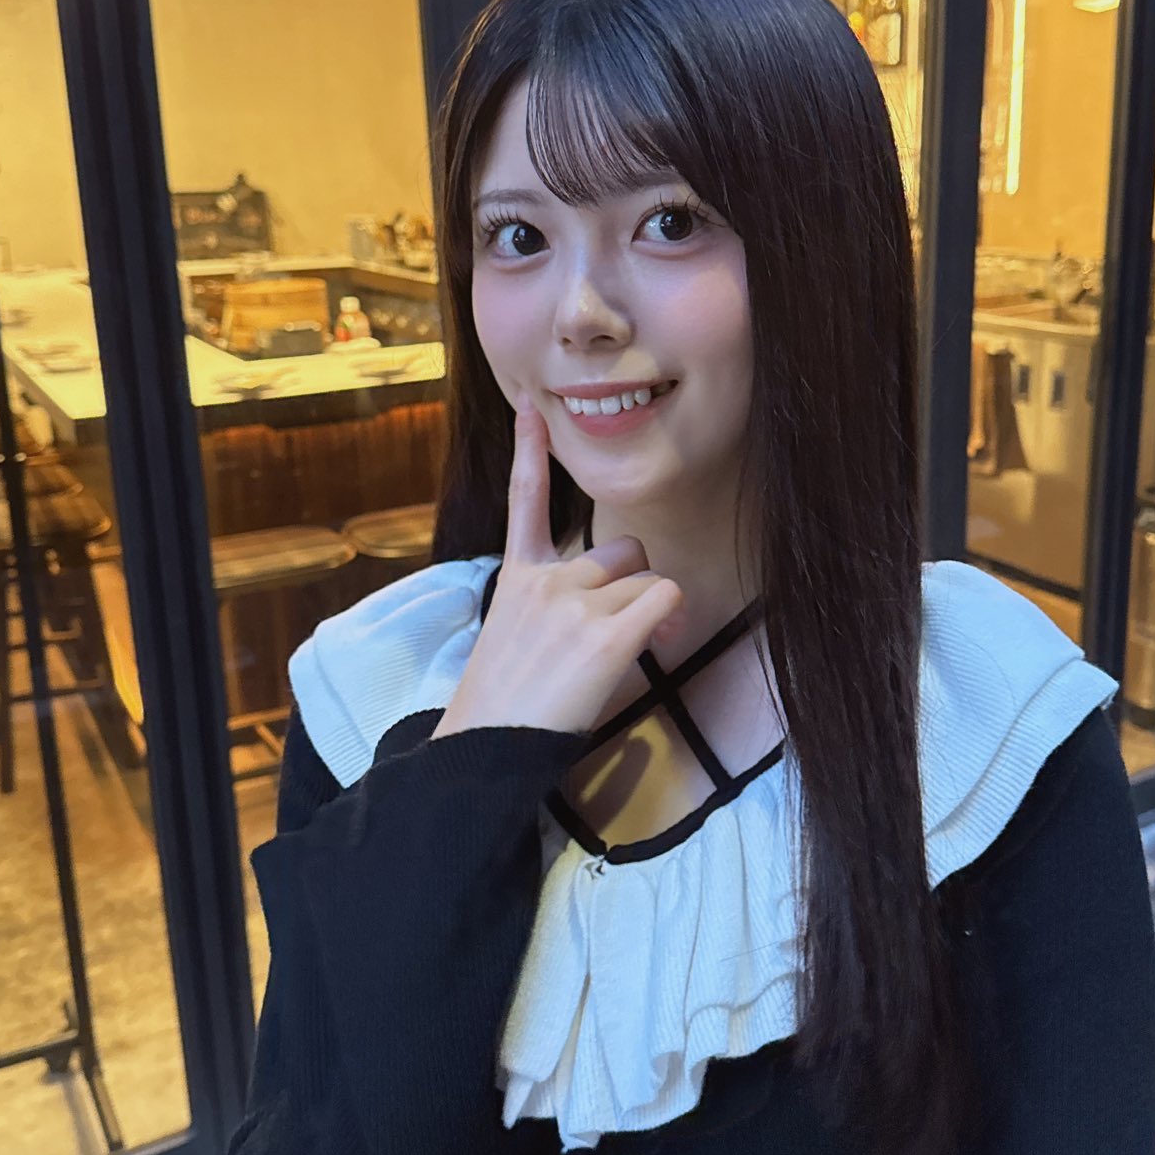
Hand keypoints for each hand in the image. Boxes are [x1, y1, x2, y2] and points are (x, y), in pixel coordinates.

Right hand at [430, 392, 684, 738]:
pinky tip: (650, 650)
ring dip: (648, 614)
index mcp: (518, 577)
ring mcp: (575, 603)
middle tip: (626, 630)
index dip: (530, 449)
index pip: (524, 500)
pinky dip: (668, 622)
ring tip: (623, 655)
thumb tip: (617, 613)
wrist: (487, 748)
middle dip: (633, 584)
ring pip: (646, 579)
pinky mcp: (607, 634)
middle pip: (623, 550)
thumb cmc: (504, 708)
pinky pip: (664, 598)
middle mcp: (546, 580)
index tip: (531, 406)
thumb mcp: (515, 638)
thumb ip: (557, 606)